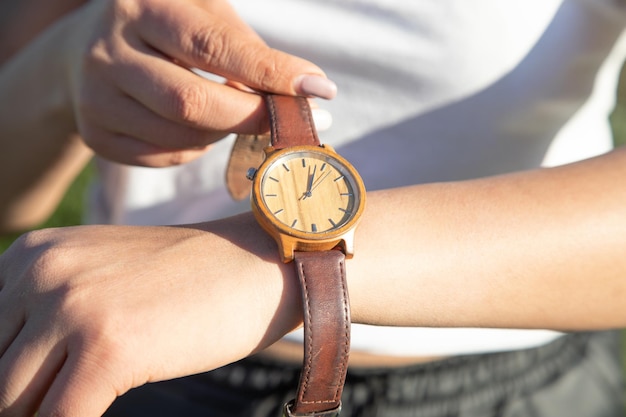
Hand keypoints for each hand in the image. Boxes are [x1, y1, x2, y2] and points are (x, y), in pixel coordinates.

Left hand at [0, 216, 300, 416]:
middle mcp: (42, 274)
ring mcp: (73, 308)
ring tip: (91, 399)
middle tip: (71, 398)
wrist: (259, 263)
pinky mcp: (108, 349)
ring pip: (13, 404)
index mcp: (30, 255)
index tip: (35, 392)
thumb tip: (13, 384)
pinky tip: (105, 409)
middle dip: (23, 403)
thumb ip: (46, 315)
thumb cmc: (187, 279)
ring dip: (45, 415)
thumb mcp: (101, 279)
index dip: (10, 379)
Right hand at [63, 0, 335, 166]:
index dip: (268, 71)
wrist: (88, 50)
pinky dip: (198, 146)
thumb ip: (245, 48)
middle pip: (192, 103)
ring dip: (225, 132)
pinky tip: (199, 126)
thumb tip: (302, 91)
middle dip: (252, 117)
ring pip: (184, 136)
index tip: (317, 89)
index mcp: (142, 8)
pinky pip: (168, 157)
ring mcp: (96, 99)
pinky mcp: (98, 136)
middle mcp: (108, 52)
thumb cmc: (167, 28)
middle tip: (291, 121)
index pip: (212, 46)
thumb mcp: (202, 14)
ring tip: (233, 112)